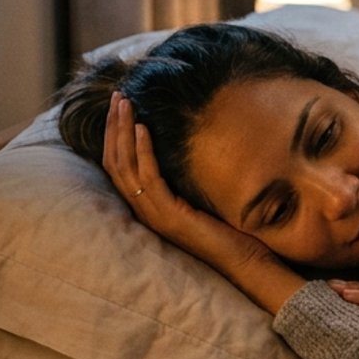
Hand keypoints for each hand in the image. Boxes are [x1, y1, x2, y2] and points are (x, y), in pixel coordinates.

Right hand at [103, 92, 279, 281]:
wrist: (245, 262)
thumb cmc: (229, 230)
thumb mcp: (200, 196)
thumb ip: (186, 177)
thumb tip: (188, 144)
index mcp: (148, 205)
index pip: (119, 166)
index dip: (114, 136)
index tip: (119, 107)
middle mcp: (144, 210)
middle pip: (115, 163)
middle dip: (113, 127)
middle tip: (117, 96)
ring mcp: (154, 215)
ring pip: (125, 168)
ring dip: (122, 132)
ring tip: (124, 104)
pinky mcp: (170, 217)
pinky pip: (149, 179)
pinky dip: (143, 151)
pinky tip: (142, 128)